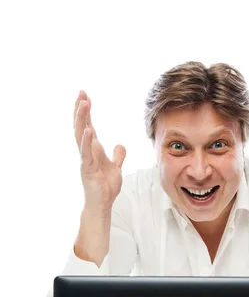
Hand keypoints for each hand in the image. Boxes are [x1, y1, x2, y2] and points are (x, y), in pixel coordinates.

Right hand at [74, 90, 126, 211]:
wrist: (102, 204)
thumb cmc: (106, 187)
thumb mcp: (116, 168)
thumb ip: (117, 156)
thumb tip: (120, 145)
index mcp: (94, 150)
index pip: (89, 126)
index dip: (87, 112)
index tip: (86, 96)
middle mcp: (87, 152)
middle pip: (82, 126)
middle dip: (81, 110)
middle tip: (81, 92)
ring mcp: (86, 160)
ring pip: (81, 136)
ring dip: (82, 119)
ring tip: (84, 104)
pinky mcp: (87, 169)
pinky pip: (86, 153)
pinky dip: (86, 141)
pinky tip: (88, 130)